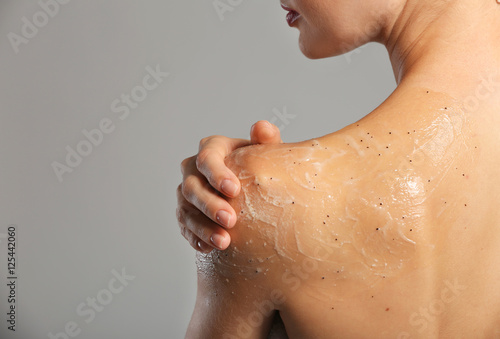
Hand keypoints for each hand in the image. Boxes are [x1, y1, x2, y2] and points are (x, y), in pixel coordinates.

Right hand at [177, 121, 281, 251]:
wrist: (253, 190)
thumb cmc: (260, 166)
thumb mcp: (265, 152)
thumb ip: (266, 140)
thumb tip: (262, 128)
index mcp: (212, 149)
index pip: (207, 157)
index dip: (217, 174)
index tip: (234, 190)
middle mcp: (193, 170)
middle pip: (192, 186)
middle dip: (210, 204)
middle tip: (231, 220)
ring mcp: (186, 194)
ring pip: (186, 210)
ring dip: (203, 227)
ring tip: (223, 242)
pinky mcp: (185, 214)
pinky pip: (185, 227)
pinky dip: (195, 238)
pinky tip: (209, 248)